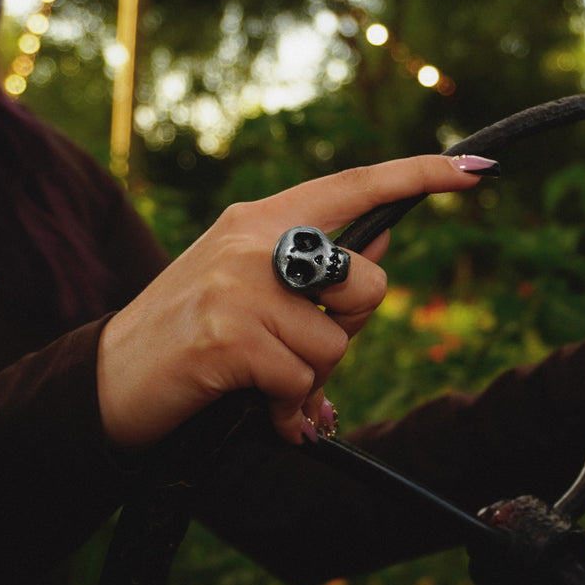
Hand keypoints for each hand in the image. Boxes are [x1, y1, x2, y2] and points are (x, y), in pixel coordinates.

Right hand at [96, 155, 488, 446]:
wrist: (109, 380)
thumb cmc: (189, 337)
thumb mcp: (244, 284)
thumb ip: (311, 268)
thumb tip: (384, 240)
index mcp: (260, 218)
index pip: (354, 186)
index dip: (419, 176)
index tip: (475, 171)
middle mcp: (253, 240)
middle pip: (367, 279)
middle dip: (351, 329)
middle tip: (302, 352)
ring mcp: (238, 284)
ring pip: (336, 344)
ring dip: (311, 381)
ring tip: (267, 385)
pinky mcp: (229, 335)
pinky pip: (301, 381)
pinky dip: (289, 411)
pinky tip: (264, 413)